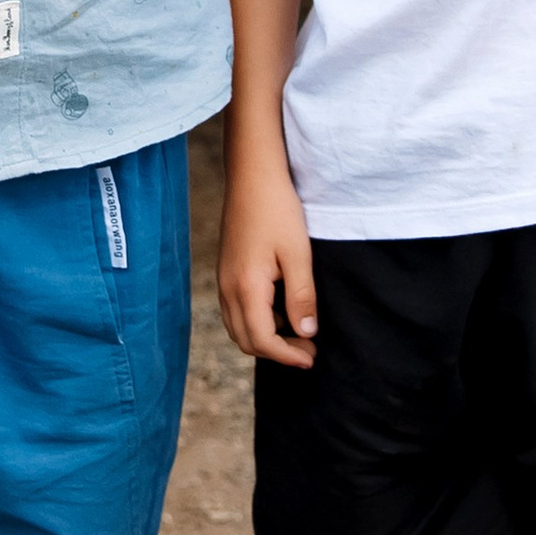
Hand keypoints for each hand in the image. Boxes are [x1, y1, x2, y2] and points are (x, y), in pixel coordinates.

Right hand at [217, 156, 317, 368]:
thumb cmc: (277, 210)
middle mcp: (227, 288)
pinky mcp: (225, 271)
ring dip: (265, 338)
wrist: (252, 176)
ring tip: (297, 332)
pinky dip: (256, 321)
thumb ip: (301, 296)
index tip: (311, 358)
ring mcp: (223, 279)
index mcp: (245, 287)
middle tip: (309, 350)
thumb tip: (306, 332)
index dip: (287, 356)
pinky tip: (280, 310)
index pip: (262, 340)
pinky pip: (235, 310)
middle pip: (246, 340)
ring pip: (238, 327)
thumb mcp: (298, 254)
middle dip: (276, 352)